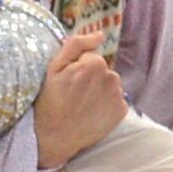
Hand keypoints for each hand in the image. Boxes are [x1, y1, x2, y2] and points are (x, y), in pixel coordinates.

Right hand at [34, 32, 126, 168]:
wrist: (54, 137)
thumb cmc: (50, 101)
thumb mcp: (54, 67)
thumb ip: (76, 44)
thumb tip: (99, 35)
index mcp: (95, 63)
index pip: (90, 56)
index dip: (77, 67)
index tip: (68, 81)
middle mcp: (111, 77)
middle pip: (102, 69)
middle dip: (90, 77)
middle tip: (73, 94)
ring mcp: (118, 95)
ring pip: (108, 84)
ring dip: (99, 90)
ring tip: (82, 104)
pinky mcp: (122, 111)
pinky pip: (115, 99)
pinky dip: (106, 104)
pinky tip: (91, 112)